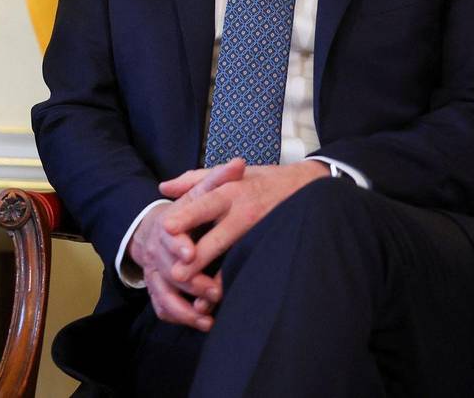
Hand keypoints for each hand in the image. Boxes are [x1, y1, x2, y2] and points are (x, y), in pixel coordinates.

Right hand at [127, 160, 244, 330]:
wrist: (153, 228)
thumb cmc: (188, 211)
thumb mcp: (200, 192)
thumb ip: (218, 179)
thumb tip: (239, 163)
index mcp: (167, 224)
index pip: (168, 234)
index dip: (178, 244)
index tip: (190, 252)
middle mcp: (156, 249)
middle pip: (165, 268)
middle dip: (190, 281)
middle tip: (213, 291)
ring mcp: (154, 271)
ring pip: (163, 293)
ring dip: (185, 306)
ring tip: (209, 314)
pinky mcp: (158, 289)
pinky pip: (163, 307)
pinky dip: (180, 317)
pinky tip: (203, 323)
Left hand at [157, 159, 329, 288]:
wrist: (310, 188)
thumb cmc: (264, 180)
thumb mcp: (231, 173)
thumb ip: (195, 180)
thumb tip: (164, 188)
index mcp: (231, 192)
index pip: (205, 204)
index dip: (187, 215)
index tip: (166, 226)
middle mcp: (245, 213)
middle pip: (219, 237)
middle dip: (198, 256)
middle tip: (176, 273)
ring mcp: (261, 233)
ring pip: (236, 259)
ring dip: (217, 280)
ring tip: (199, 299)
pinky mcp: (271, 247)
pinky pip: (252, 267)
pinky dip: (237, 284)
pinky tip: (222, 300)